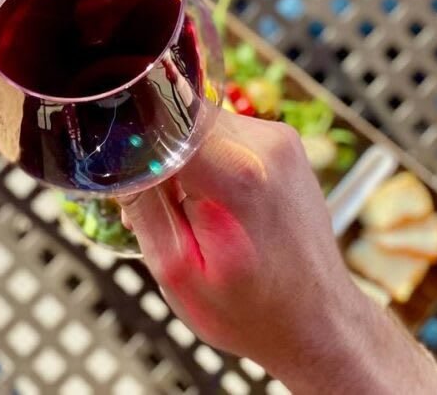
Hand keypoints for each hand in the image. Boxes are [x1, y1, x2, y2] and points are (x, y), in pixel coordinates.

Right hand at [121, 110, 436, 393]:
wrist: (319, 322)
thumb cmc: (252, 310)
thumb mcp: (176, 271)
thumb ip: (144, 205)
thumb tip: (117, 156)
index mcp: (236, 175)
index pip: (161, 116)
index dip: (134, 142)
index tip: (125, 177)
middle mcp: (265, 145)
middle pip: (180, 115)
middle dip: (158, 152)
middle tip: (162, 207)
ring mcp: (281, 140)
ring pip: (201, 121)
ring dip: (185, 157)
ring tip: (194, 211)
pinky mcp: (286, 143)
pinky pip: (226, 132)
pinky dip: (210, 159)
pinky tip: (217, 203)